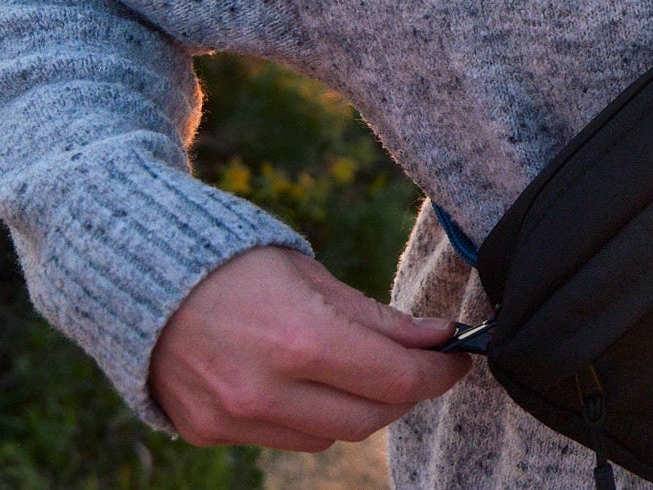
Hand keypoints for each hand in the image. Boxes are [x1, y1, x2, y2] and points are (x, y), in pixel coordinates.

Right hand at [150, 245, 467, 450]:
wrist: (142, 280)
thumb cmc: (237, 264)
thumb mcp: (314, 276)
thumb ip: (377, 317)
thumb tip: (436, 338)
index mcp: (301, 340)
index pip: (396, 379)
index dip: (439, 372)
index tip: (460, 356)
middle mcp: (266, 391)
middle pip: (370, 419)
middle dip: (408, 393)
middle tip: (425, 364)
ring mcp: (234, 420)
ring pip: (330, 437)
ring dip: (363, 407)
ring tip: (370, 369)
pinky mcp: (211, 434)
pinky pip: (286, 439)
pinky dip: (315, 417)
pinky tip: (316, 382)